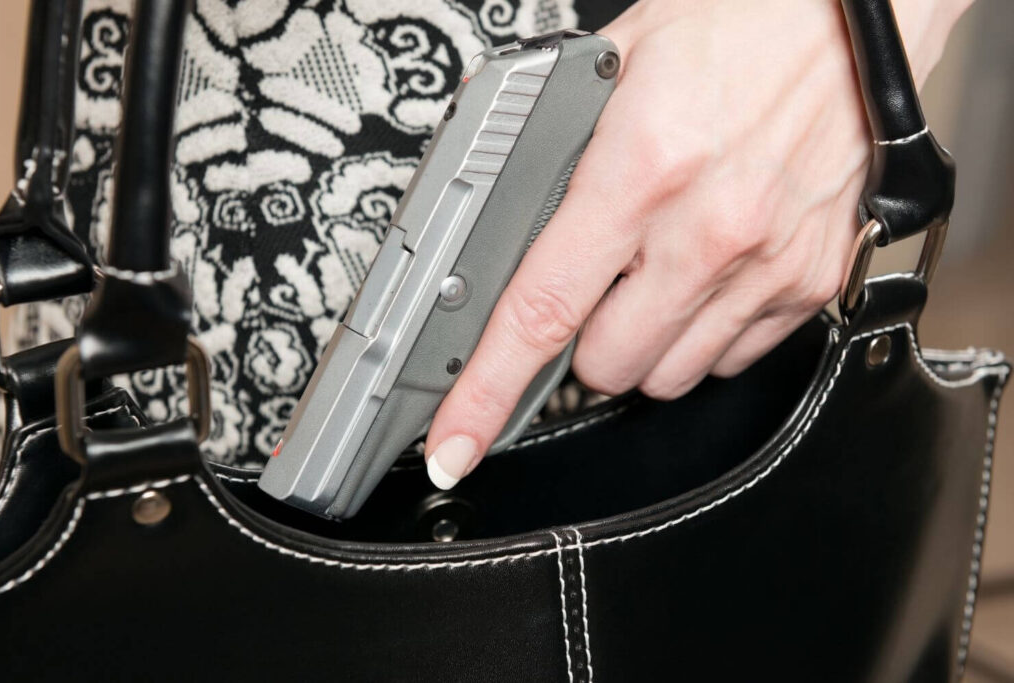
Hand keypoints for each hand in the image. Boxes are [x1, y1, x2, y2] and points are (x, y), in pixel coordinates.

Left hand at [422, 0, 970, 489]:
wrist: (859, 14)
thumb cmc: (744, 23)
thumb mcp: (620, 60)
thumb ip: (557, 145)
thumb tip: (506, 210)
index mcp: (642, 169)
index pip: (542, 311)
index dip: (486, 391)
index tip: (456, 442)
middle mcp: (708, 230)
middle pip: (603, 366)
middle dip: (579, 344)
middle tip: (591, 286)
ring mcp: (766, 265)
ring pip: (668, 374)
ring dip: (642, 342)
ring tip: (655, 272)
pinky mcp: (811, 282)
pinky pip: (733, 359)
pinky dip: (703, 334)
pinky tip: (706, 275)